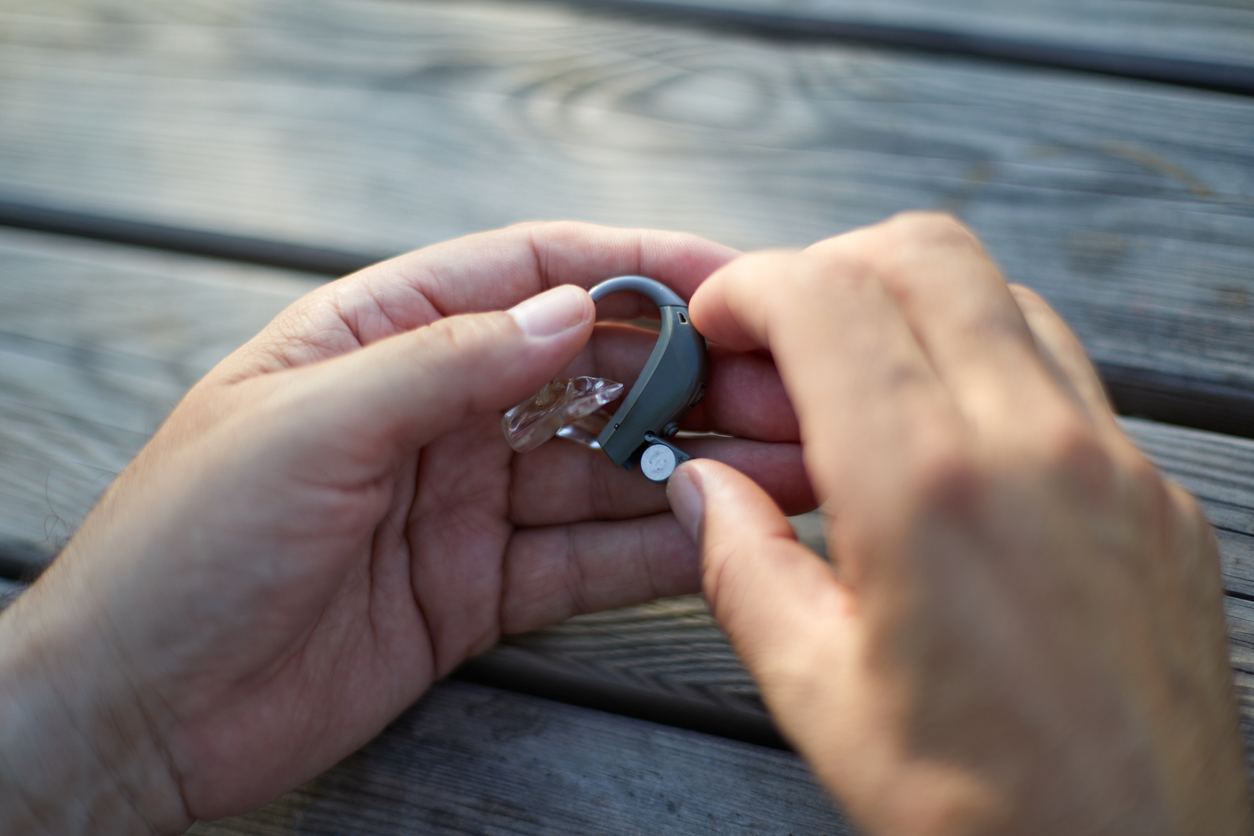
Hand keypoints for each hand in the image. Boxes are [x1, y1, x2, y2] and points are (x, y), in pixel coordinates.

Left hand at [0, 222, 808, 832]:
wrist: (136, 715)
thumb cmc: (187, 548)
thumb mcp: (309, 426)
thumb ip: (445, 362)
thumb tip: (575, 308)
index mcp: (375, 337)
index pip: (525, 274)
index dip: (631, 267)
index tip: (728, 280)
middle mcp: (430, 410)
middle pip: (583, 373)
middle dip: (686, 376)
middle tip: (785, 390)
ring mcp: (461, 502)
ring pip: (598, 470)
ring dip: (689, 465)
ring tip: (787, 466)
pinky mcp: (476, 587)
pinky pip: (581, 558)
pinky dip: (652, 549)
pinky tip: (720, 536)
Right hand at [669, 213, 1251, 834]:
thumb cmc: (982, 812)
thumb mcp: (817, 693)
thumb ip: (742, 564)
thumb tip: (703, 487)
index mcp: (927, 492)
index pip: (826, 298)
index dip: (751, 288)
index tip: (719, 325)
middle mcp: (1033, 447)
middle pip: (924, 252)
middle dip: (829, 266)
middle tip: (781, 341)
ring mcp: (1113, 463)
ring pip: (1003, 294)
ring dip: (911, 307)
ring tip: (859, 390)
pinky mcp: (1159, 495)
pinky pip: (1064, 371)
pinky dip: (986, 363)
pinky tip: (945, 443)